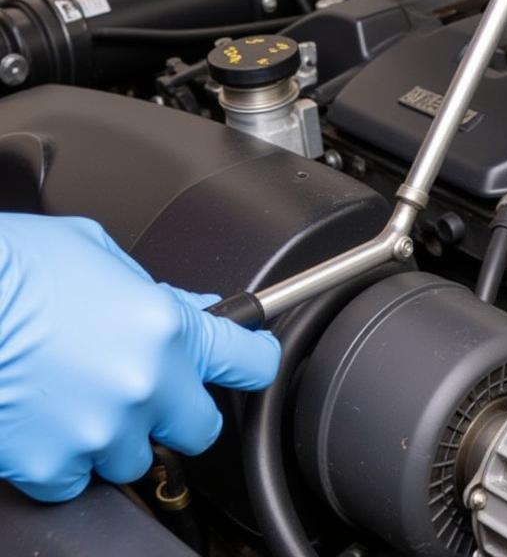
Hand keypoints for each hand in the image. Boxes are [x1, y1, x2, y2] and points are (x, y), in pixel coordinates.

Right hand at [0, 213, 279, 501]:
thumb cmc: (16, 270)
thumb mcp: (99, 255)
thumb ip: (156, 290)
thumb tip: (191, 306)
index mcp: (167, 327)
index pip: (250, 360)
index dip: (253, 360)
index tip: (250, 362)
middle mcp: (144, 385)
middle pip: (200, 428)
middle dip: (182, 410)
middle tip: (152, 390)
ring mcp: (100, 431)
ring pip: (137, 459)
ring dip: (120, 436)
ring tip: (83, 398)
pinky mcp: (51, 466)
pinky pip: (78, 481)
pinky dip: (67, 460)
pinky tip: (50, 421)